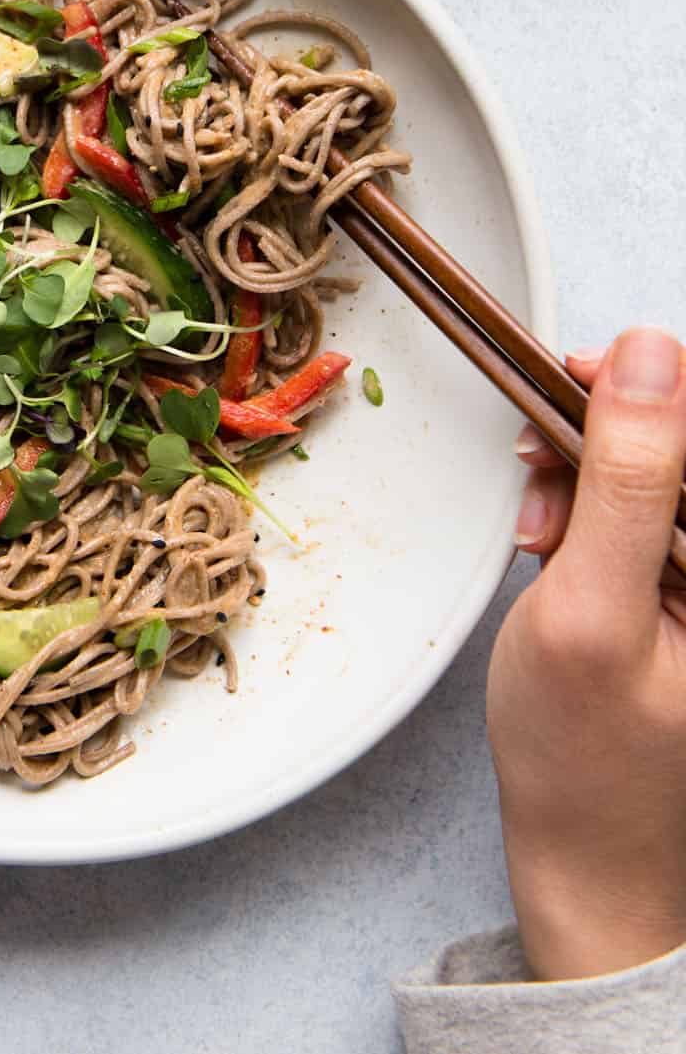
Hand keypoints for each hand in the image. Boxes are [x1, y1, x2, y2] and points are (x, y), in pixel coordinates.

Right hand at [488, 326, 685, 978]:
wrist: (590, 856)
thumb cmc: (586, 760)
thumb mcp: (592, 611)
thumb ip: (625, 481)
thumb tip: (649, 355)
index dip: (648, 381)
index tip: (572, 380)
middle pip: (680, 440)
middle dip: (602, 436)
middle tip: (539, 470)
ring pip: (655, 468)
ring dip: (588, 474)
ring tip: (541, 532)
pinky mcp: (685, 584)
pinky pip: (644, 508)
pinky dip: (590, 510)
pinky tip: (556, 546)